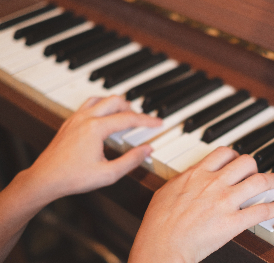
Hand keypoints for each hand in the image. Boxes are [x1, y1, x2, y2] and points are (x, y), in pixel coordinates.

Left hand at [0, 96, 159, 260]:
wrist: (44, 179)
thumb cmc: (73, 178)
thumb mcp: (109, 174)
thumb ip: (132, 160)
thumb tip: (147, 150)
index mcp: (96, 128)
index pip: (128, 118)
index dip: (147, 120)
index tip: (159, 122)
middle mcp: (85, 119)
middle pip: (115, 101)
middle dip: (132, 108)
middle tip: (142, 119)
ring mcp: (75, 119)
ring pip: (100, 99)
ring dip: (115, 104)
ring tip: (125, 115)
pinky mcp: (68, 123)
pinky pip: (88, 105)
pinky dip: (101, 107)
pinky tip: (104, 118)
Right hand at [129, 147, 273, 262]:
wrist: (161, 246)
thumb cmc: (158, 225)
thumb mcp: (165, 192)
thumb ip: (182, 181)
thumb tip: (189, 176)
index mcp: (196, 174)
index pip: (224, 153)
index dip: (235, 155)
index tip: (238, 161)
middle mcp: (213, 183)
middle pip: (245, 162)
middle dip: (254, 166)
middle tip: (256, 173)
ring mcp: (225, 202)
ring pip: (259, 181)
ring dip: (272, 181)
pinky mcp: (233, 222)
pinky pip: (262, 211)